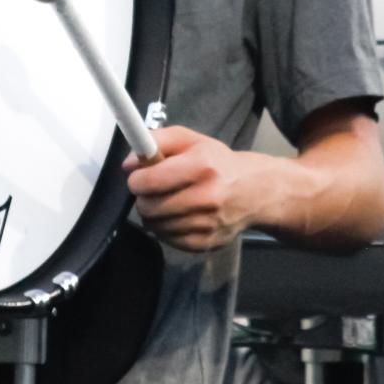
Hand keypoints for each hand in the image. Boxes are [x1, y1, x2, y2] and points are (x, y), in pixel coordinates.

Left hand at [124, 126, 259, 251]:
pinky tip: (178, 216)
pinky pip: (167, 240)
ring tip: (168, 202)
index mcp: (200, 166)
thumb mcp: (191, 140)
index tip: (141, 177)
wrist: (255, 191)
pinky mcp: (206, 243)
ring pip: (154, 226)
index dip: (137, 179)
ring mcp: (207, 224)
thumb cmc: (218, 163)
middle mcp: (206, 197)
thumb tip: (128, 164)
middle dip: (145, 197)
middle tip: (155, 190)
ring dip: (154, 214)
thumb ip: (157, 141)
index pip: (148, 181)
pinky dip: (166, 229)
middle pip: (148, 207)